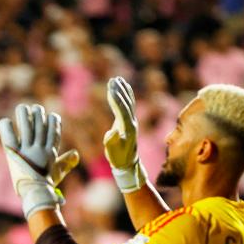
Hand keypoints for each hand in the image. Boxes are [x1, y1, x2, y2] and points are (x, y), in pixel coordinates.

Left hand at [0, 104, 76, 216]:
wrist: (35, 194)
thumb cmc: (46, 185)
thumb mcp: (58, 172)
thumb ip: (66, 161)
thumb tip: (75, 153)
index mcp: (50, 152)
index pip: (54, 132)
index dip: (53, 123)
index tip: (52, 116)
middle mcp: (39, 148)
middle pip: (40, 126)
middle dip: (39, 115)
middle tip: (36, 109)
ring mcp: (27, 150)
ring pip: (27, 127)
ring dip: (25, 115)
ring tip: (23, 107)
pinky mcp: (15, 153)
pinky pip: (10, 137)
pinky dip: (7, 128)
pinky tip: (6, 121)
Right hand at [103, 76, 146, 192]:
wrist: (128, 163)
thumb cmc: (118, 158)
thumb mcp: (113, 153)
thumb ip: (112, 142)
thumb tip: (111, 132)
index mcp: (128, 129)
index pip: (122, 111)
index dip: (117, 100)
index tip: (111, 89)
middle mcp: (132, 122)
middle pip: (126, 103)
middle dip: (119, 91)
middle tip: (113, 80)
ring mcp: (131, 121)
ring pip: (128, 102)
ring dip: (122, 90)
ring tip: (117, 79)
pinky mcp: (128, 121)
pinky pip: (127, 105)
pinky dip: (125, 95)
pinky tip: (123, 89)